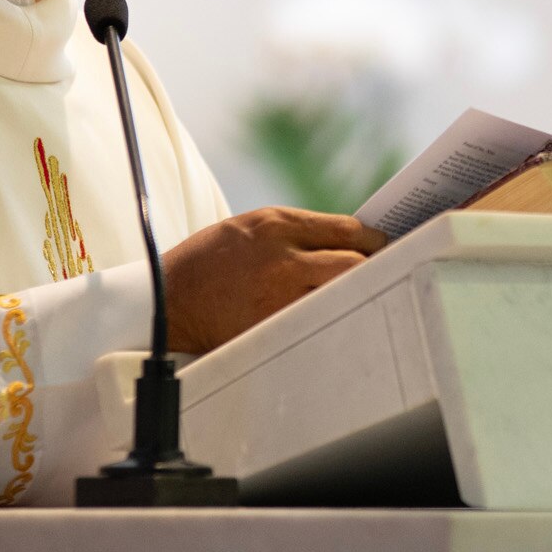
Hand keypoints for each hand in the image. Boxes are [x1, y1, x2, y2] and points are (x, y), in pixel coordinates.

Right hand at [161, 206, 387, 354]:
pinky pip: (317, 319)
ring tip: (367, 294)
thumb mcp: (249, 228)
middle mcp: (282, 257)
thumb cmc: (208, 261)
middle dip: (375, 265)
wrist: (166, 299)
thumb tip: (342, 243)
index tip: (382, 245)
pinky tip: (337, 317)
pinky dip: (331, 316)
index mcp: (276, 225)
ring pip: (340, 293)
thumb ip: (294, 233)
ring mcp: (279, 295)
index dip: (372, 239)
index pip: (346, 229)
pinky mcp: (273, 326)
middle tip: (385, 271)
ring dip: (357, 292)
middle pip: (353, 261)